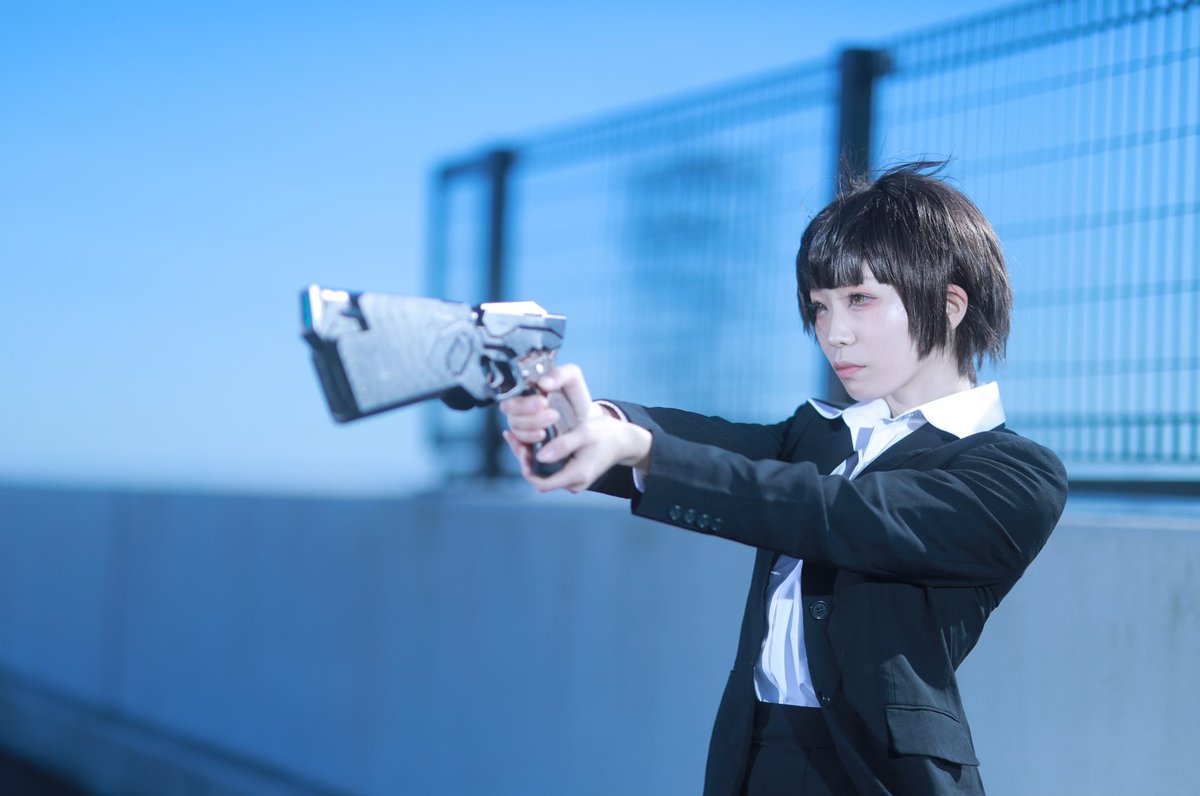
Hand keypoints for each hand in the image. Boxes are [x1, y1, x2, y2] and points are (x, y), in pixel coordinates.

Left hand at [500, 364, 651, 493]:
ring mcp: (572, 481)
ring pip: (542, 473)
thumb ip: (562, 445)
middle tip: (513, 436)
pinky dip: (538, 456)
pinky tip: (528, 440)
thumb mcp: (584, 432)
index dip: (527, 469)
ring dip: (529, 456)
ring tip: (516, 435)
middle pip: (539, 478)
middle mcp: (573, 483)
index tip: (521, 449)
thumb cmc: (605, 434)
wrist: (622, 440)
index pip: (541, 483)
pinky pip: (549, 469)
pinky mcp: (570, 474)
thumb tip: (539, 456)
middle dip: (524, 459)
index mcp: (577, 475)